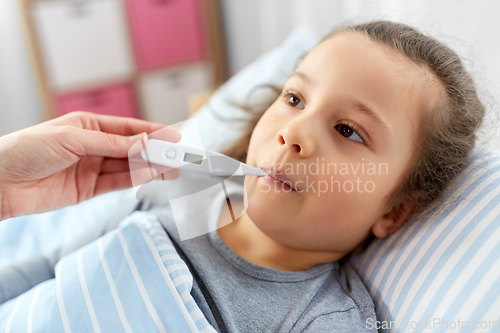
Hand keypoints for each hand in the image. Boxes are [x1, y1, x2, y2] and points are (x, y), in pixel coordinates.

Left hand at [0, 111, 179, 219]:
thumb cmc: (26, 150)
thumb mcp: (72, 139)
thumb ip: (111, 143)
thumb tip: (144, 141)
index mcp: (88, 125)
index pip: (128, 128)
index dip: (152, 131)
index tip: (174, 137)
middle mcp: (92, 146)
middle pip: (131, 148)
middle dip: (156, 152)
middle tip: (178, 157)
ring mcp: (91, 168)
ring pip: (128, 167)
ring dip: (150, 168)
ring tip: (172, 169)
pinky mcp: (88, 190)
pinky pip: (117, 183)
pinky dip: (135, 180)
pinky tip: (151, 176)